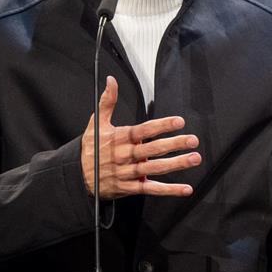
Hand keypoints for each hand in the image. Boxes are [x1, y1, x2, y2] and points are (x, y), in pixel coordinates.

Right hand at [81, 76, 201, 199]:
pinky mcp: (130, 187)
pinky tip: (185, 188)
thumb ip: (107, 101)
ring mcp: (129, 172)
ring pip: (155, 168)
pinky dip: (169, 190)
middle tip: (193, 140)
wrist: (77, 176)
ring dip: (176, 164)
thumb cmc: (91, 149)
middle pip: (153, 149)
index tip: (179, 121)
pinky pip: (151, 189)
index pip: (144, 130)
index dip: (162, 125)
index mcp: (120, 138)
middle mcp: (126, 155)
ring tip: (194, 158)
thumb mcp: (96, 123)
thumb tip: (111, 81)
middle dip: (174, 144)